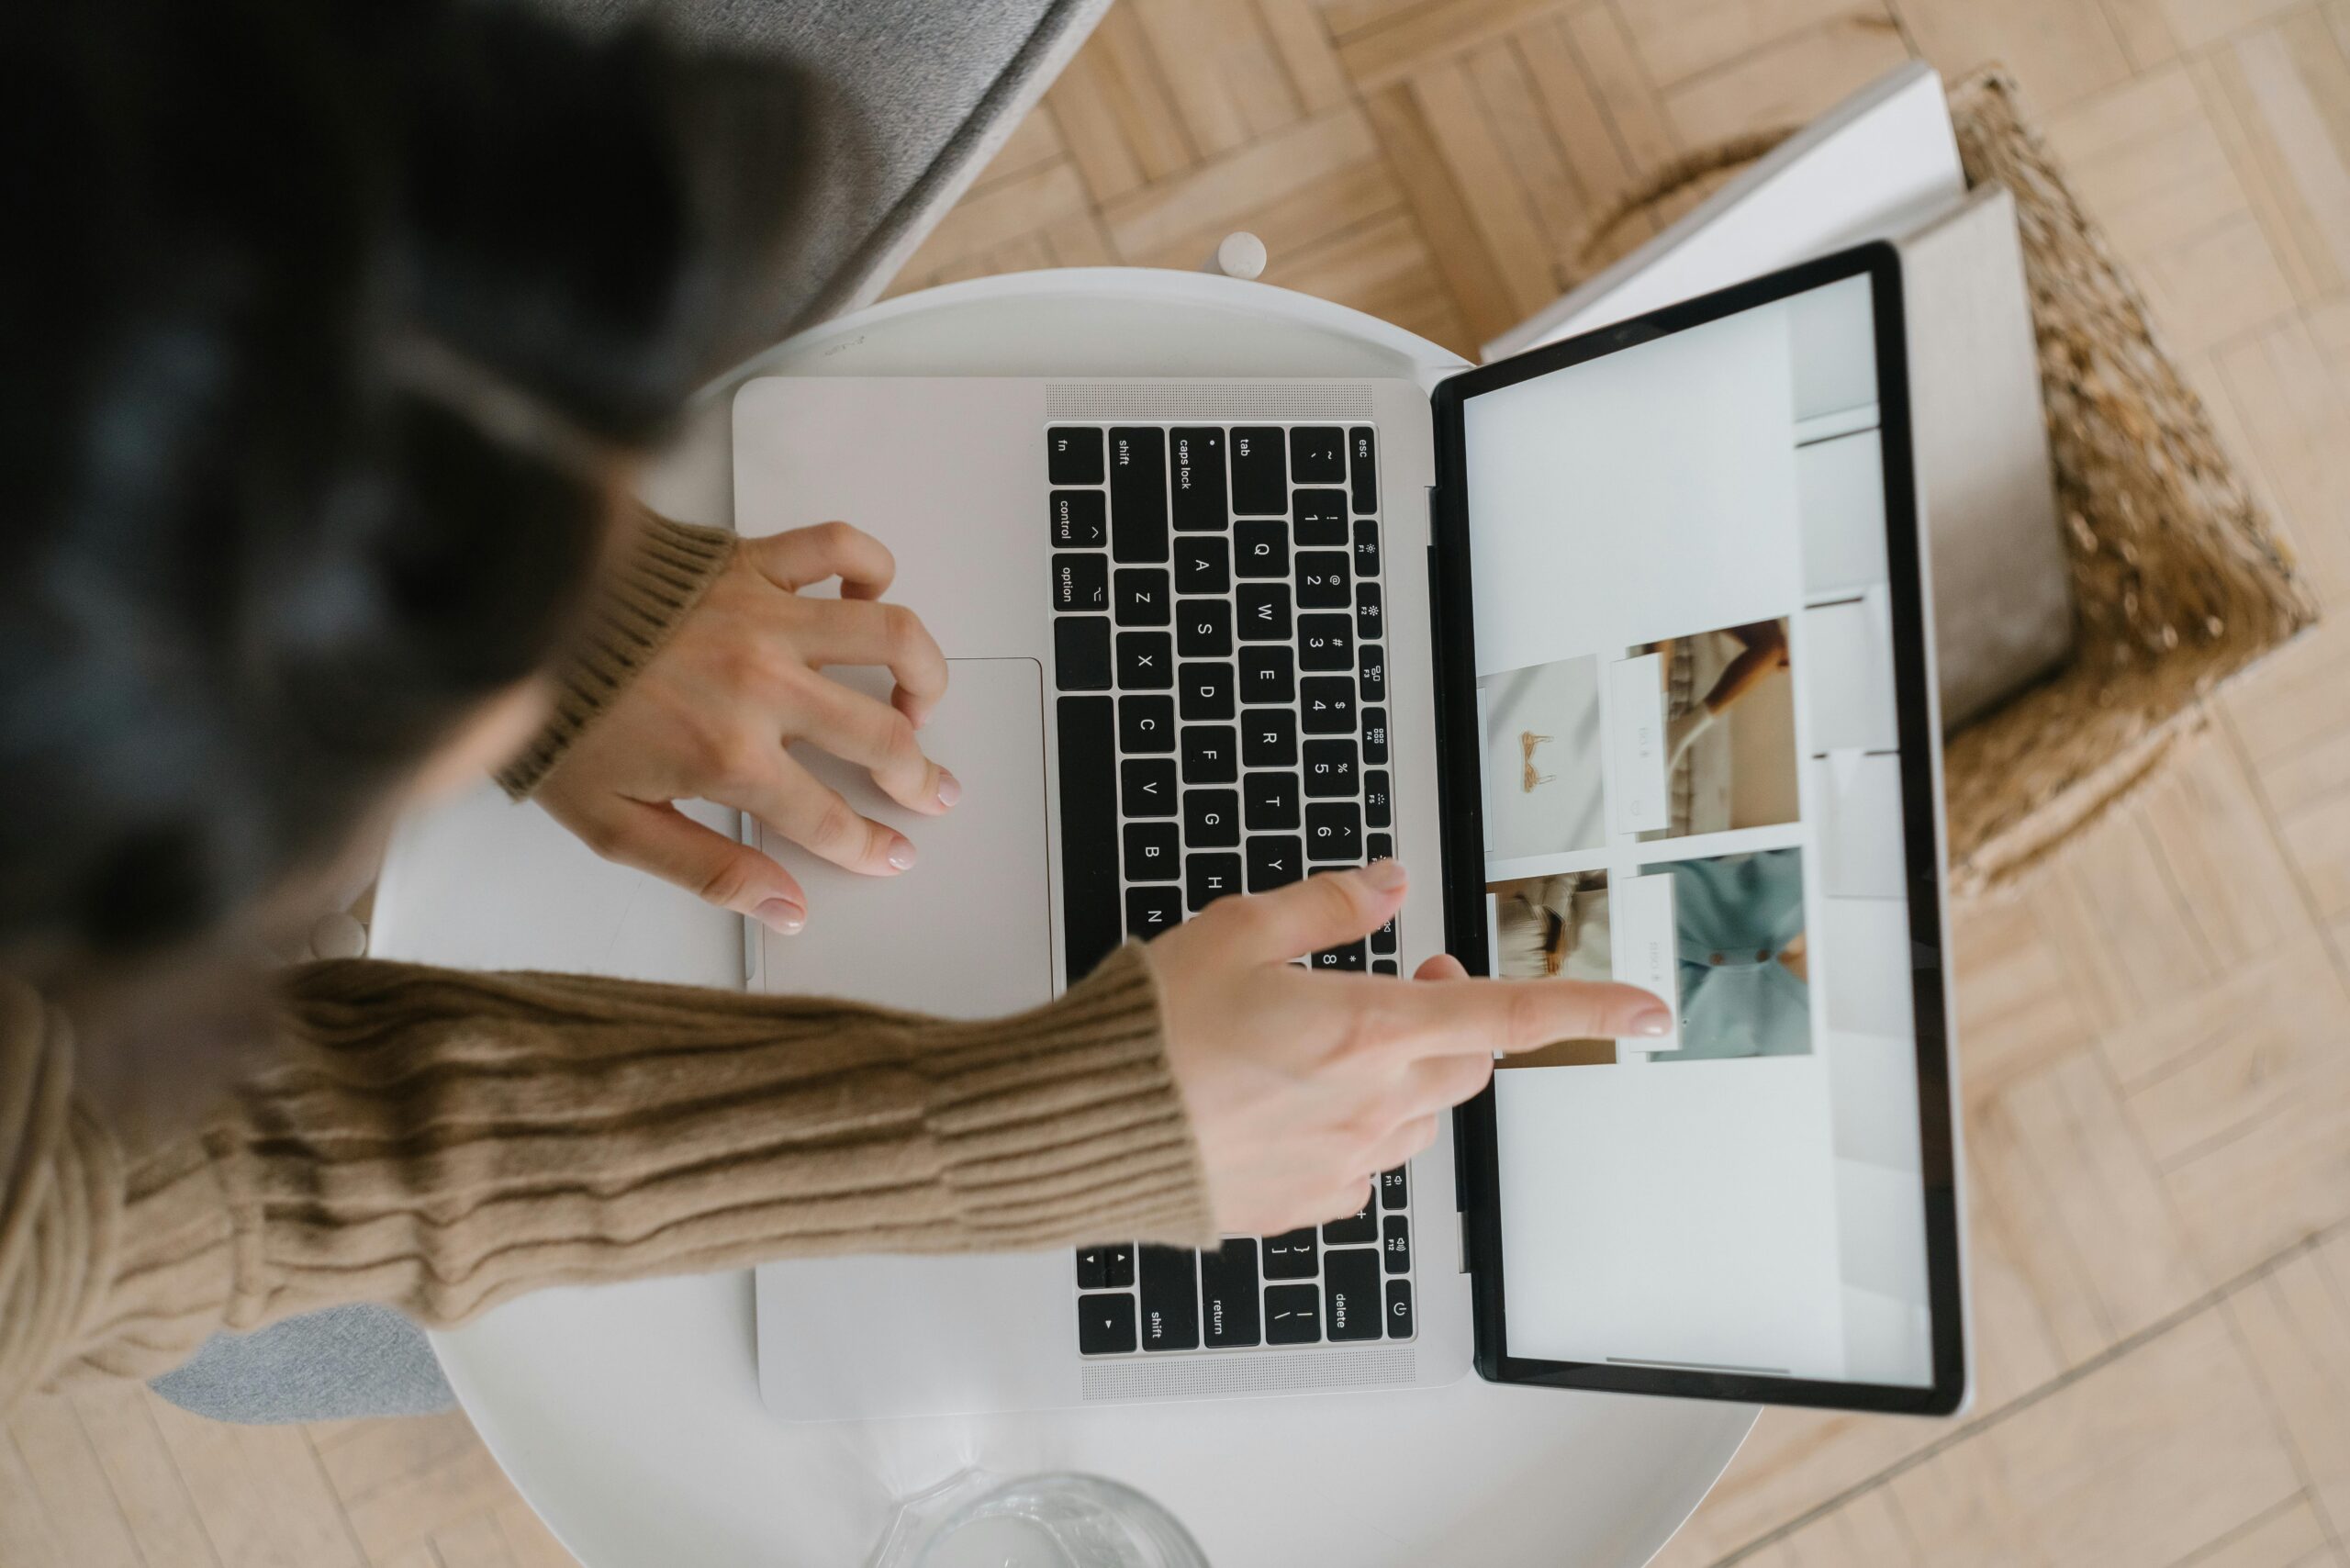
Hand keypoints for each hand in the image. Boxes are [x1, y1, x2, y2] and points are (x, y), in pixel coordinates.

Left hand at [535, 522, 951, 932]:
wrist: (510, 618)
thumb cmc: (557, 717)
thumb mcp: (617, 826)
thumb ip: (710, 871)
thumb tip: (785, 908)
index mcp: (730, 757)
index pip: (831, 818)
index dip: (871, 845)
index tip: (892, 853)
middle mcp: (763, 684)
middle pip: (882, 736)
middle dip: (919, 776)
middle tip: (929, 789)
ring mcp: (764, 617)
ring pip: (890, 635)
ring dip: (924, 673)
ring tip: (921, 699)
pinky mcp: (750, 562)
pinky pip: (838, 547)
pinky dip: (871, 567)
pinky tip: (868, 598)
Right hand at [1145, 860, 1671, 1234]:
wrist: (1076, 1128)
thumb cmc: (1146, 1030)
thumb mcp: (1236, 929)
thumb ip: (1329, 906)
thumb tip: (1390, 884)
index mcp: (1366, 1029)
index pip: (1509, 1016)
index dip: (1590, 1010)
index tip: (1651, 1010)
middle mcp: (1369, 1104)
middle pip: (1468, 1062)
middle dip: (1457, 1018)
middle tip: (1410, 979)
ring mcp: (1341, 1164)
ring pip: (1421, 1115)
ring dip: (1406, 1074)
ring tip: (1331, 1042)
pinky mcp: (1304, 1205)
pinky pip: (1365, 1164)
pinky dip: (1356, 1128)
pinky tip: (1294, 1103)